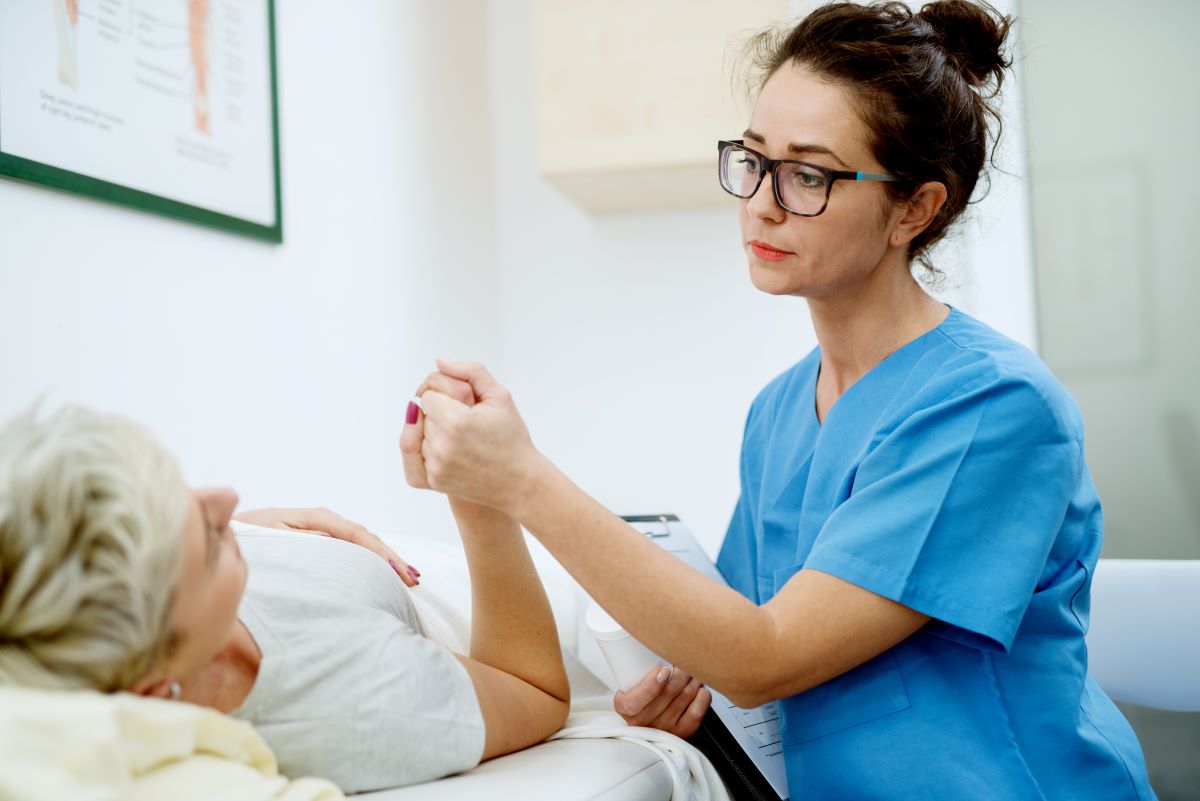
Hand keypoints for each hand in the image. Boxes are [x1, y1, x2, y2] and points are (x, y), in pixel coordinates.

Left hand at [232, 506, 420, 586]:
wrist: (225, 536)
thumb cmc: (243, 536)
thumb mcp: (268, 537)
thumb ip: (299, 539)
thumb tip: (333, 540)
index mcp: (313, 518)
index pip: (355, 533)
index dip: (377, 551)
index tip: (396, 569)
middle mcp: (323, 523)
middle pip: (365, 538)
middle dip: (390, 558)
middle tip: (413, 579)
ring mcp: (323, 534)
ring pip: (362, 546)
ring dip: (385, 562)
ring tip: (408, 579)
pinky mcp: (321, 545)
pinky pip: (352, 553)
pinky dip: (371, 564)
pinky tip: (385, 577)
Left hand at [409, 359, 542, 512]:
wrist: (519, 481)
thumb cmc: (511, 437)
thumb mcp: (500, 396)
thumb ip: (470, 372)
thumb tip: (440, 362)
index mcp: (456, 421)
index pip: (427, 396)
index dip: (445, 397)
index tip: (463, 406)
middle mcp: (441, 445)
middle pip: (421, 416)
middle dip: (440, 416)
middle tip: (467, 425)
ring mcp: (436, 466)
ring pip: (419, 436)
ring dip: (435, 434)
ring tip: (463, 441)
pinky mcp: (433, 481)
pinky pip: (418, 456)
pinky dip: (432, 452)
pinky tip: (454, 453)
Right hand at [613, 665, 711, 738]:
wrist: (648, 723)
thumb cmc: (639, 696)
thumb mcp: (627, 682)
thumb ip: (637, 664)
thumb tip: (652, 636)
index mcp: (626, 707)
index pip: (635, 701)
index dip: (651, 685)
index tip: (663, 670)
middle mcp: (645, 722)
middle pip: (668, 693)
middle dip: (680, 669)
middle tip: (683, 656)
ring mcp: (666, 728)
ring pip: (685, 695)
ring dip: (692, 676)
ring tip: (691, 667)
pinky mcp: (684, 732)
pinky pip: (699, 709)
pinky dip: (702, 693)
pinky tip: (698, 686)